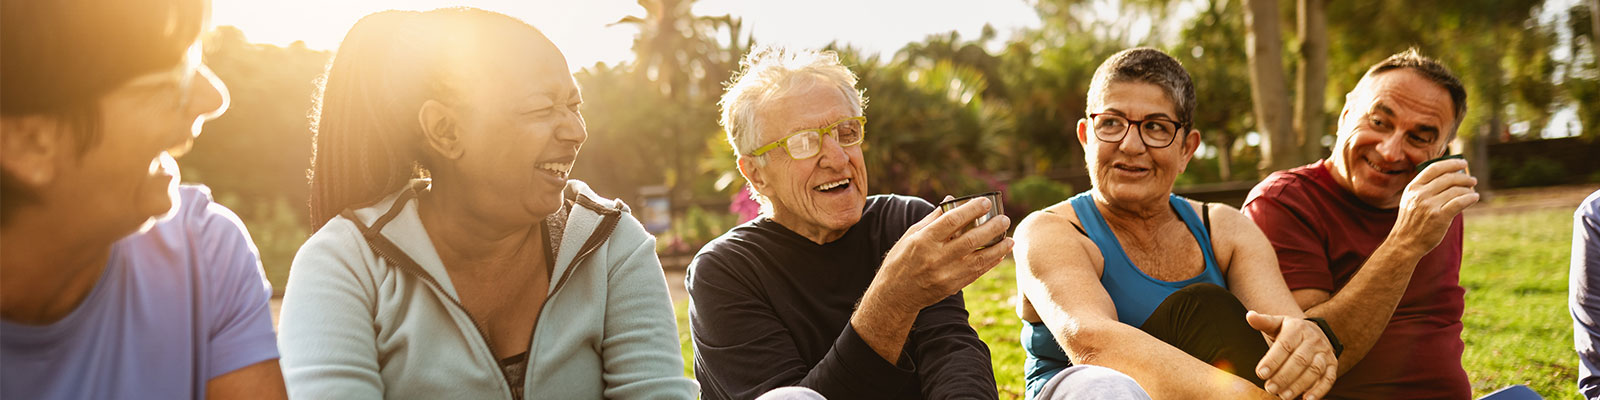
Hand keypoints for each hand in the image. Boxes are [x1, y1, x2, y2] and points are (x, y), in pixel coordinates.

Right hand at [871, 195, 1013, 312]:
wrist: (895, 294)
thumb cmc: (902, 260)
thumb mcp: (911, 235)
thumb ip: (933, 219)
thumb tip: (952, 201)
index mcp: (923, 240)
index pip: (952, 220)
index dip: (971, 209)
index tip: (986, 202)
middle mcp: (935, 257)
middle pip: (970, 240)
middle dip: (991, 228)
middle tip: (1004, 219)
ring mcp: (945, 274)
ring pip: (978, 259)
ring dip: (997, 248)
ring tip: (1009, 239)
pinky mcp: (952, 287)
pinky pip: (976, 273)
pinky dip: (990, 263)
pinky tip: (1000, 254)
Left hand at [1247, 311, 1336, 399]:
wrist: (1312, 331)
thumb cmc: (1288, 331)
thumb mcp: (1276, 323)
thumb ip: (1263, 322)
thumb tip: (1250, 316)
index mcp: (1297, 328)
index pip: (1285, 345)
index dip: (1272, 360)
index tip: (1260, 374)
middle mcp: (1313, 340)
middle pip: (1299, 360)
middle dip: (1284, 376)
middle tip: (1270, 388)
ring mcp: (1325, 353)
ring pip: (1314, 370)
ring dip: (1299, 385)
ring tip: (1284, 396)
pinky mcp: (1332, 365)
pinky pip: (1329, 379)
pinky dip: (1319, 390)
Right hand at [1393, 158, 1478, 252]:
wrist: (1405, 242)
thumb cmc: (1412, 221)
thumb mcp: (1411, 200)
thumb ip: (1425, 188)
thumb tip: (1451, 175)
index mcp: (1413, 187)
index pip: (1434, 168)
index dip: (1451, 163)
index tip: (1463, 163)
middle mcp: (1420, 194)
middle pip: (1448, 178)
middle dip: (1464, 177)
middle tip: (1472, 180)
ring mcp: (1429, 205)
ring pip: (1456, 190)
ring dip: (1468, 189)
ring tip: (1472, 192)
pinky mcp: (1440, 217)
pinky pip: (1460, 202)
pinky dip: (1470, 198)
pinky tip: (1474, 198)